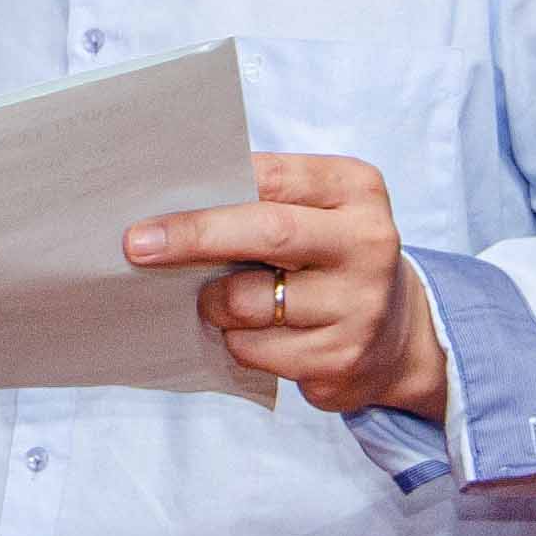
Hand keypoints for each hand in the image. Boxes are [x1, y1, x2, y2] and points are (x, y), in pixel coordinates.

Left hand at [127, 155, 448, 419]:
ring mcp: (359, 304)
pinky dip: (237, 341)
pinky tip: (256, 335)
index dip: (208, 195)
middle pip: (267, 231)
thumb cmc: (329, 258)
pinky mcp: (341, 357)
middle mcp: (368, 242)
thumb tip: (170, 206)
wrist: (397, 334)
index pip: (271, 178)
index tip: (148, 213)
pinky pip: (255, 350)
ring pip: (250, 301)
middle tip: (139, 247)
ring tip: (222, 300)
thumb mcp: (316, 211)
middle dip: (194, 238)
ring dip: (215, 303)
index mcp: (356, 189)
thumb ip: (261, 200)